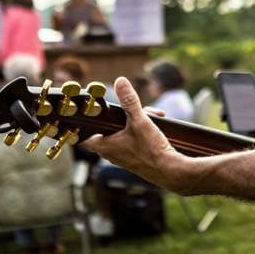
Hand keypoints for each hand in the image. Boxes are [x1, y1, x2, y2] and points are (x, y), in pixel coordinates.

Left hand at [82, 77, 191, 191]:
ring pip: (123, 130)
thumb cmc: (151, 151)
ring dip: (137, 120)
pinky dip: (142, 128)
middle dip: (124, 114)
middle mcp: (110, 152)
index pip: (84, 134)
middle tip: (136, 108)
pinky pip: (133, 137)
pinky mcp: (134, 156)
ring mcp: (122, 155)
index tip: (91, 110)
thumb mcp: (140, 121)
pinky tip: (156, 123)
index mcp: (104, 146)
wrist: (170, 171)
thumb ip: (129, 101)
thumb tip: (120, 82)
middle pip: (109, 126)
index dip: (86, 121)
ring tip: (153, 115)